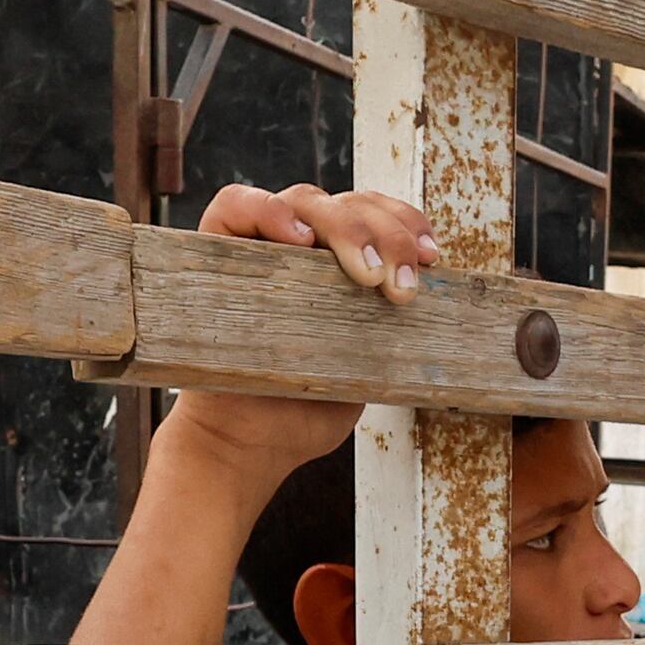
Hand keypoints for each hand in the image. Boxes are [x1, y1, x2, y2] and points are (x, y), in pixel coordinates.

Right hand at [168, 184, 443, 471]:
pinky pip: (234, 205)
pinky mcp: (214, 249)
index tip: (431, 258)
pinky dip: (266, 211)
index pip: (377, 213)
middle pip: (348, 203)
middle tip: (400, 288)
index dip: (407, 222)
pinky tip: (298, 238)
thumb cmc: (306, 405)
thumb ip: (388, 325)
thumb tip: (429, 299)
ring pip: (304, 200)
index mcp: (339, 261)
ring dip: (344, 227)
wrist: (249, 444)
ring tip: (365, 273)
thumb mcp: (366, 362)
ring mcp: (258, 242)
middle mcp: (300, 243)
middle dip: (386, 235)